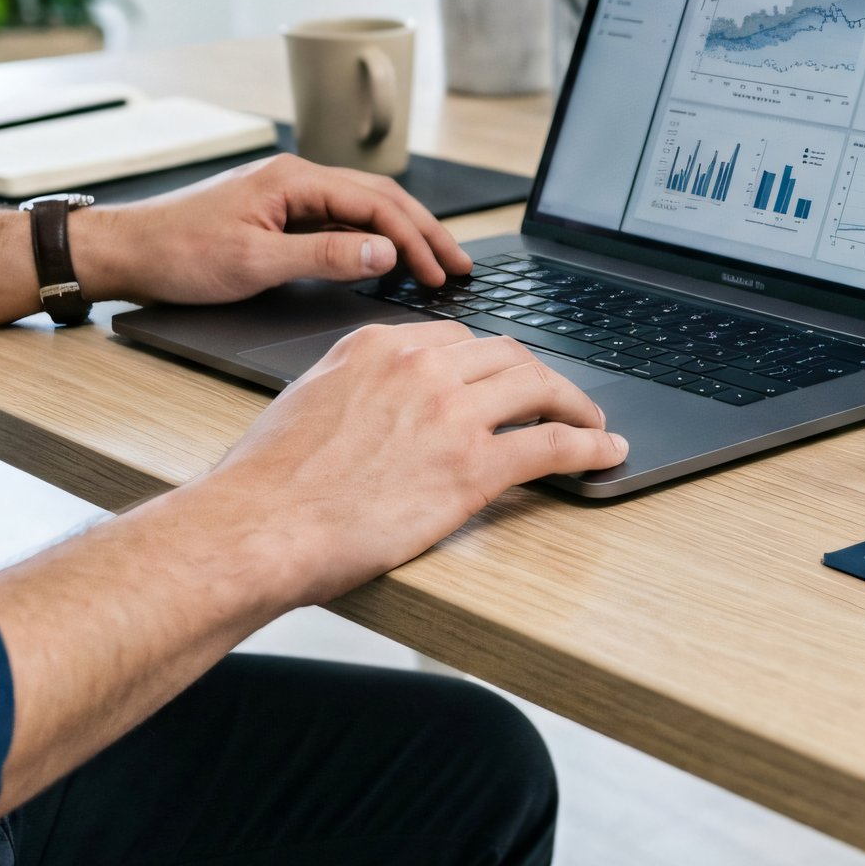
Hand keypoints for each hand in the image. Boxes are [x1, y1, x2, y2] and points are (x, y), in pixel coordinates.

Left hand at [78, 154, 470, 304]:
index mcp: (294, 179)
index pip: (376, 203)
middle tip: (459, 265)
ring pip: (361, 207)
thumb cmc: (178, 253)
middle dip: (424, 231)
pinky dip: (371, 237)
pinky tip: (384, 257)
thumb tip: (383, 250)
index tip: (440, 273)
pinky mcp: (276, 213)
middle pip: (379, 198)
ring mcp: (286, 194)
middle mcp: (295, 177)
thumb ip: (324, 255)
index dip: (416, 239)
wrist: (125, 251)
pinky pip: (338, 219)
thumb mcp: (255, 262)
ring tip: (434, 261)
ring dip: (401, 233)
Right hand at [206, 320, 626, 606]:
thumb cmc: (268, 481)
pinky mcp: (473, 466)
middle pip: (508, 355)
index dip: (490, 363)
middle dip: (540, 376)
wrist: (258, 526)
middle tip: (557, 399)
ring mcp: (451, 413)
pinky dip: (589, 446)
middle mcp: (421, 366)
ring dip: (576, 404)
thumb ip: (352, 386)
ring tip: (593, 423)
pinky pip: (551, 444)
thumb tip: (370, 401)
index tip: (504, 380)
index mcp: (378, 346)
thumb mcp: (306, 400)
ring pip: (540, 387)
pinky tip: (606, 452)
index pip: (458, 339)